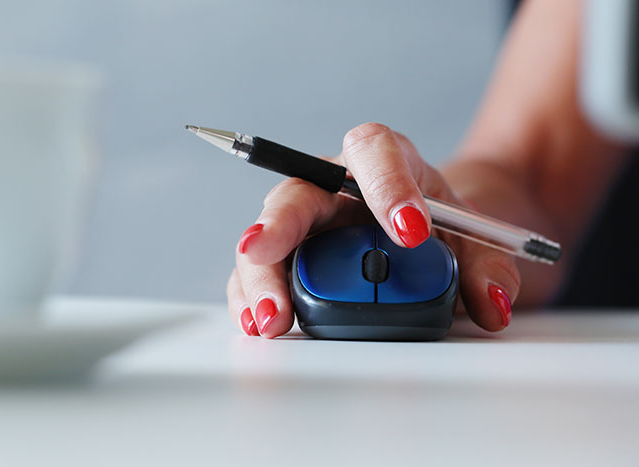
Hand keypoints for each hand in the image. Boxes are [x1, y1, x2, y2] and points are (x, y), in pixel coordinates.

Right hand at [226, 123, 520, 337]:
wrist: (426, 235)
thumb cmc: (442, 225)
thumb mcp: (478, 240)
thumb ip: (490, 267)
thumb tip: (492, 304)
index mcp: (385, 161)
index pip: (376, 152)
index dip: (388, 185)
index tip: (411, 232)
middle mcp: (333, 186)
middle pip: (297, 193)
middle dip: (280, 225)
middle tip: (267, 252)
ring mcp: (306, 224)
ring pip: (268, 238)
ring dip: (261, 276)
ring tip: (269, 317)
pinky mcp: (290, 259)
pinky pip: (264, 274)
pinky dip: (255, 298)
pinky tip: (258, 322)